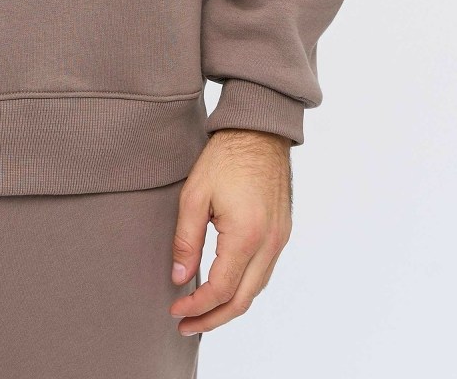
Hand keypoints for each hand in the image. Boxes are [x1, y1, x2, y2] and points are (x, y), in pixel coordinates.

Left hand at [169, 128, 292, 337]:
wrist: (259, 131)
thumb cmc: (225, 157)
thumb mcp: (195, 195)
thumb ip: (186, 240)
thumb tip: (179, 278)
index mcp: (247, 236)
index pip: (220, 289)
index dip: (196, 306)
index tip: (175, 310)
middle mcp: (269, 244)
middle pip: (242, 300)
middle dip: (213, 318)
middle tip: (186, 325)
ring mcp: (279, 240)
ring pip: (255, 290)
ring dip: (229, 306)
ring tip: (202, 313)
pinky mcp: (282, 233)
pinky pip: (264, 273)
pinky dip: (243, 288)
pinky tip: (224, 288)